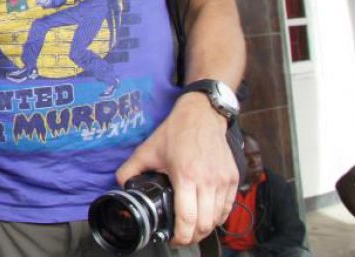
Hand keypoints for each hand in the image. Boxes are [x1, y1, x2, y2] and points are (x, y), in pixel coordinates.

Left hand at [115, 93, 238, 245]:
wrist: (202, 115)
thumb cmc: (176, 132)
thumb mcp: (147, 150)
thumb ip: (130, 169)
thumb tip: (120, 185)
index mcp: (186, 176)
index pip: (188, 218)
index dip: (181, 236)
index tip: (173, 240)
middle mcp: (208, 181)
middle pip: (205, 224)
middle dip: (193, 237)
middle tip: (182, 237)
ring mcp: (224, 180)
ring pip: (219, 218)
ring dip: (206, 229)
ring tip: (193, 229)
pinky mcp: (233, 178)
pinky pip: (229, 207)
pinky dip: (218, 217)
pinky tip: (207, 216)